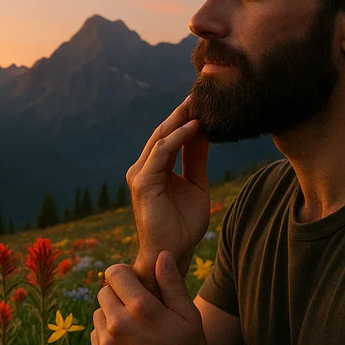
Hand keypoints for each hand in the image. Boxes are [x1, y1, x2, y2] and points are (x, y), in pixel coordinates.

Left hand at [91, 252, 210, 344]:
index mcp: (141, 308)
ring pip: (98, 313)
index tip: (136, 284)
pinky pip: (96, 335)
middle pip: (104, 291)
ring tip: (134, 329)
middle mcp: (119, 324)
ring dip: (111, 315)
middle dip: (119, 294)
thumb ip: (172, 283)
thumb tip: (160, 255)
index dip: (125, 274)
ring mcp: (106, 344)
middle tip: (138, 309)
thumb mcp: (189, 316)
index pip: (114, 272)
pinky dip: (107, 335)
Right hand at [126, 96, 209, 288]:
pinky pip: (161, 152)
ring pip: (161, 137)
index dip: (185, 117)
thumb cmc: (183, 225)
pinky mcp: (142, 182)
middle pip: (163, 131)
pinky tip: (195, 127)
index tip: (205, 101)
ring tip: (200, 103)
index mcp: (154, 168)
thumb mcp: (197, 185)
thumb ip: (196, 160)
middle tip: (202, 92)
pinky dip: (178, 137)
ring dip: (180, 118)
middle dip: (182, 111)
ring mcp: (140, 174)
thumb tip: (204, 132)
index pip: (169, 135)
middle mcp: (143, 167)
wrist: (172, 253)